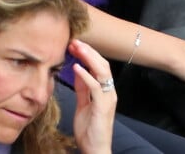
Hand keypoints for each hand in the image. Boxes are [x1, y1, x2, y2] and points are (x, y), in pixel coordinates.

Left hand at [69, 39, 116, 153]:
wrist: (96, 149)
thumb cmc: (90, 130)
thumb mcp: (83, 105)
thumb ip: (82, 89)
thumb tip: (78, 71)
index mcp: (105, 89)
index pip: (99, 66)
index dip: (88, 54)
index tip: (75, 45)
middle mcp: (109, 90)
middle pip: (102, 64)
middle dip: (89, 51)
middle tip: (75, 41)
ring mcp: (107, 97)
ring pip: (102, 71)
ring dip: (89, 58)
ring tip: (77, 48)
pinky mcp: (102, 106)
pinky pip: (95, 87)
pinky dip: (86, 75)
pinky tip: (77, 68)